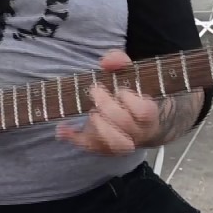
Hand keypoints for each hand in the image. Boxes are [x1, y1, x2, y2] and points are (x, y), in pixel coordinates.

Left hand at [56, 49, 191, 153]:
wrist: (142, 124)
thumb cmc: (134, 94)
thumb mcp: (130, 74)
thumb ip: (120, 62)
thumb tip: (106, 62)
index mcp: (149, 114)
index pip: (144, 112)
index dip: (130, 100)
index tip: (119, 89)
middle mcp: (139, 133)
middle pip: (126, 126)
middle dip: (108, 108)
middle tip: (96, 92)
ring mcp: (123, 144)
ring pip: (116, 145)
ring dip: (100, 129)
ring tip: (91, 113)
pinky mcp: (105, 149)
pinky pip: (91, 148)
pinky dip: (75, 138)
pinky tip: (63, 129)